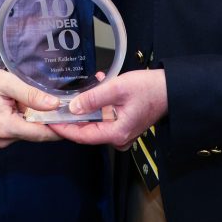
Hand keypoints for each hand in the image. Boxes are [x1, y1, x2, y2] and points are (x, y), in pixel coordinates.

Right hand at [0, 60, 61, 146]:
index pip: (41, 134)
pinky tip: (16, 103)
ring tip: (28, 97)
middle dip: (45, 118)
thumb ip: (31, 94)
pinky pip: (15, 129)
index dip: (59, 127)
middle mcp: (2, 140)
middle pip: (35, 132)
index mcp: (5, 127)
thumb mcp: (6, 82)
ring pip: (25, 130)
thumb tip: (54, 105)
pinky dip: (21, 118)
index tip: (73, 118)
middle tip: (55, 100)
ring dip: (31, 117)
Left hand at [49, 70, 167, 149]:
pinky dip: (99, 103)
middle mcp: (119, 136)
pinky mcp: (125, 123)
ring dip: (86, 106)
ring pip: (95, 121)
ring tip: (77, 91)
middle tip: (55, 106)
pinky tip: (98, 84)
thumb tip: (73, 108)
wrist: (172, 88)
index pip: (82, 136)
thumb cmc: (150, 89)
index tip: (48, 122)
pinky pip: (105, 116)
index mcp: (116, 133)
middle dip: (71, 117)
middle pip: (87, 130)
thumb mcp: (117, 89)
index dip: (63, 129)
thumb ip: (93, 98)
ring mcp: (122, 131)